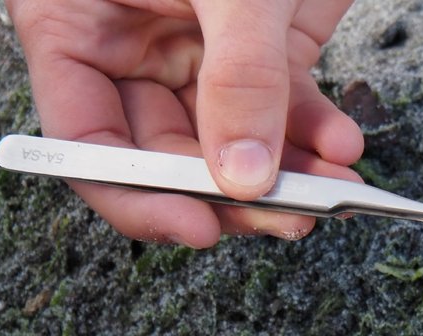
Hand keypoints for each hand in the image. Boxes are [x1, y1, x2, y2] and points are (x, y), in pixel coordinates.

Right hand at [5, 0, 364, 246]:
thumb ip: (237, 76)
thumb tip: (243, 178)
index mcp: (78, 20)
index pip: (84, 136)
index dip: (135, 193)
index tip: (196, 227)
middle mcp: (135, 46)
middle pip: (167, 154)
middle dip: (230, 195)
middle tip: (285, 218)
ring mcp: (200, 52)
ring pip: (233, 146)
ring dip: (286, 178)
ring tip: (329, 194)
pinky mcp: (263, 52)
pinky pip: (285, 113)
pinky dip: (317, 137)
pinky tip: (344, 147)